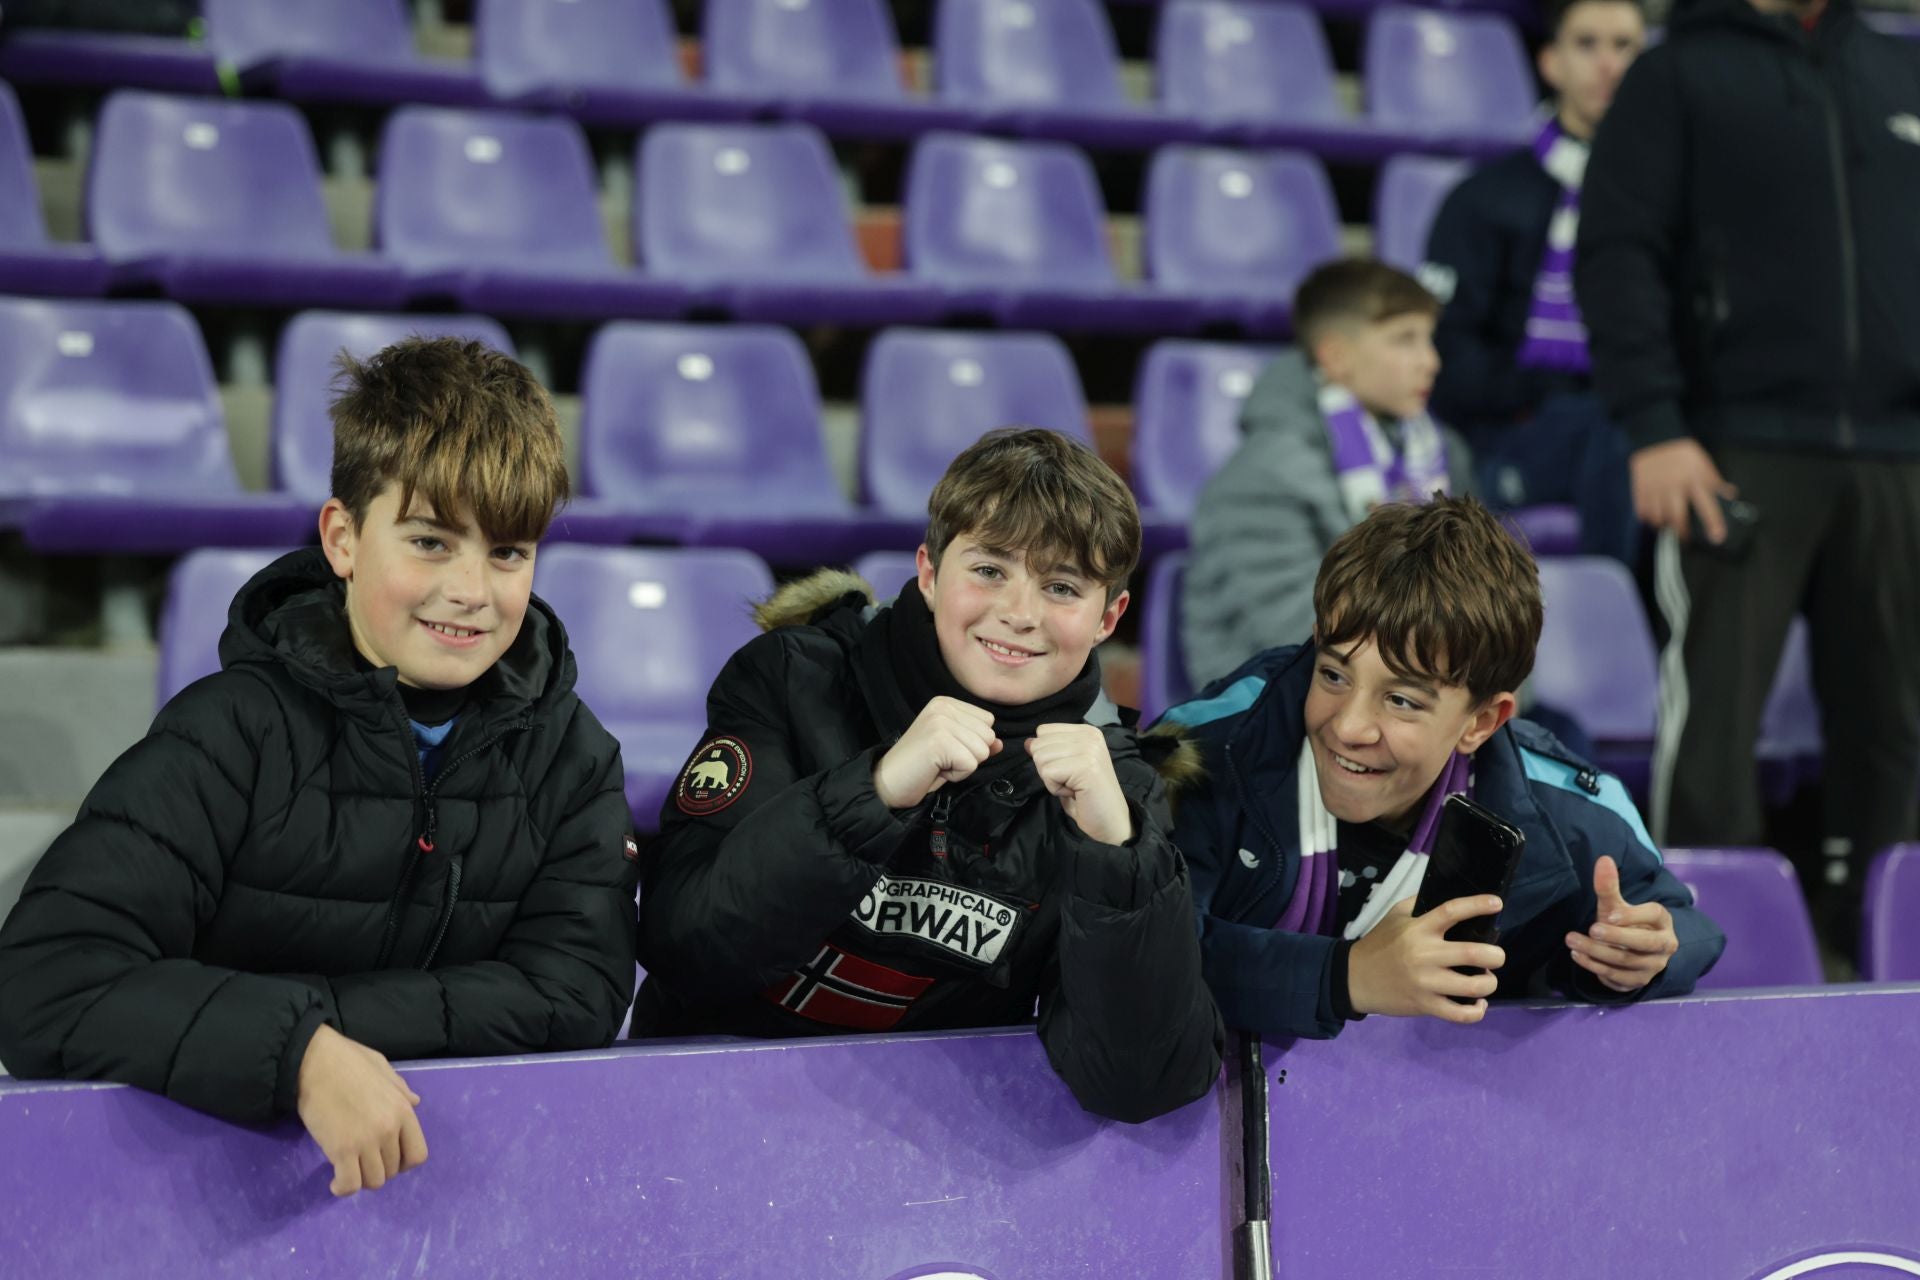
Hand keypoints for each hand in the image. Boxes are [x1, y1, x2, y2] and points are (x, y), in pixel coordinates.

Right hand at [296, 1024, 428, 1196]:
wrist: (314, 1061)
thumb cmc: (347, 1061)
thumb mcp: (383, 1069)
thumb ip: (400, 1090)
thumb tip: (415, 1102)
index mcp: (403, 1110)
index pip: (417, 1154)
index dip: (404, 1163)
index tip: (388, 1159)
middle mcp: (390, 1129)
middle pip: (393, 1170)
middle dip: (379, 1169)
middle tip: (362, 1161)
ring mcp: (367, 1141)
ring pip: (373, 1181)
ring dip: (361, 1179)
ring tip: (349, 1169)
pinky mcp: (341, 1150)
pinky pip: (350, 1184)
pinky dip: (343, 1189)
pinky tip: (335, 1183)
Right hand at [873, 696, 1001, 809]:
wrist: (887, 782)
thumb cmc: (920, 766)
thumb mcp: (954, 748)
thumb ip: (977, 741)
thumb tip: (999, 743)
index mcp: (946, 703)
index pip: (988, 721)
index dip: (972, 742)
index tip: (946, 749)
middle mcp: (944, 707)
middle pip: (988, 736)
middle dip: (969, 755)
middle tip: (940, 759)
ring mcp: (941, 722)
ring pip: (982, 751)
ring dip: (962, 766)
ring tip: (937, 763)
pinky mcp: (940, 741)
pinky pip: (971, 764)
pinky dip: (956, 775)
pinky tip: (935, 769)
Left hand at [1026, 723, 1132, 845]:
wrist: (1110, 821)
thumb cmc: (1088, 797)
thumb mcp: (1065, 767)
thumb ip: (1049, 751)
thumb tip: (1028, 742)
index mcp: (1086, 731)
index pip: (1043, 731)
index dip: (1047, 755)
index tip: (1068, 770)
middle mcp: (1089, 735)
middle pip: (1039, 744)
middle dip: (1047, 768)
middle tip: (1071, 781)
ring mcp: (1088, 749)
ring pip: (1041, 758)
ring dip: (1051, 779)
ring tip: (1074, 786)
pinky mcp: (1084, 765)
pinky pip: (1048, 773)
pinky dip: (1055, 789)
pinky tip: (1074, 792)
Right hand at [1347, 895, 1505, 1024]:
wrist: (1354, 978)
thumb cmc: (1379, 943)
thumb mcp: (1395, 915)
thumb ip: (1420, 903)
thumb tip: (1450, 899)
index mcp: (1418, 929)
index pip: (1452, 912)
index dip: (1477, 906)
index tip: (1497, 904)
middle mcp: (1425, 955)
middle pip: (1474, 954)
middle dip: (1496, 955)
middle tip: (1496, 956)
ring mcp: (1426, 983)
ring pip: (1473, 987)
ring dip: (1489, 983)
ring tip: (1486, 979)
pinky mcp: (1425, 1005)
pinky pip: (1460, 1014)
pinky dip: (1476, 1011)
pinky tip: (1477, 1003)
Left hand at [1565, 855, 1676, 993]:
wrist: (1632, 951)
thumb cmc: (1625, 923)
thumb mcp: (1616, 905)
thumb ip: (1609, 886)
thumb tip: (1603, 859)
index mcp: (1663, 922)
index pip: (1655, 915)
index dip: (1634, 916)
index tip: (1610, 915)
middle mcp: (1664, 946)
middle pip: (1645, 943)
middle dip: (1616, 937)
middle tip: (1591, 929)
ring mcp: (1652, 966)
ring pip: (1626, 962)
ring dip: (1597, 952)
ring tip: (1572, 941)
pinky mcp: (1638, 982)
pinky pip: (1617, 977)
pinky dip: (1595, 967)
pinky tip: (1577, 956)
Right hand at [1630, 439, 1735, 541]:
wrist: (1653, 438)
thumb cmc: (1680, 452)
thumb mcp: (1702, 462)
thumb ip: (1714, 480)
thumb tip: (1729, 494)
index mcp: (1693, 479)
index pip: (1706, 505)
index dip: (1713, 523)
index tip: (1717, 537)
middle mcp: (1674, 486)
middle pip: (1678, 518)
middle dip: (1683, 532)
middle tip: (1685, 538)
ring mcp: (1655, 489)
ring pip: (1659, 518)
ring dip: (1665, 525)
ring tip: (1669, 524)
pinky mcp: (1640, 490)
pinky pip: (1644, 513)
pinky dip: (1650, 518)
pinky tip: (1655, 515)